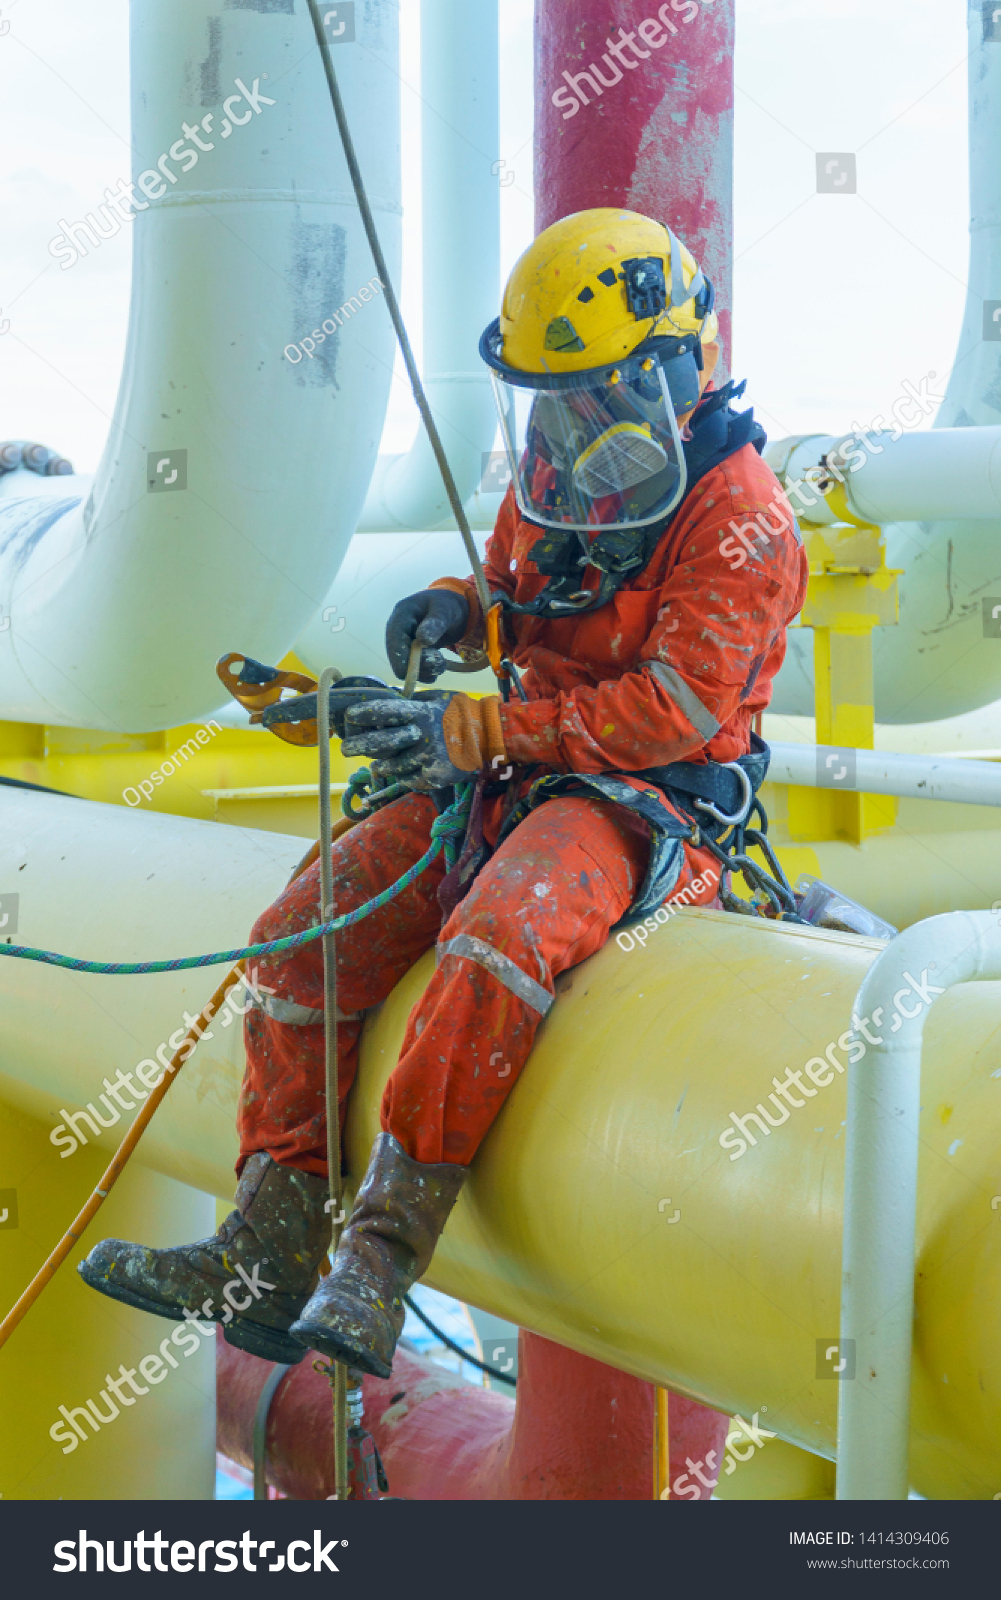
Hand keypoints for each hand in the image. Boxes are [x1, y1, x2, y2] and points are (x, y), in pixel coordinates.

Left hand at [342, 691, 502, 793]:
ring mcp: (426, 758)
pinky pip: (408, 780)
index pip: (382, 712)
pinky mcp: (433, 776)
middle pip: (377, 744)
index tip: (349, 718)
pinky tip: (410, 770)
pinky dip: (405, 776)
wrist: (491, 739)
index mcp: (419, 713)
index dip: (361, 715)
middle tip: (346, 749)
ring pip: (390, 767)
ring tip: (380, 763)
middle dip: (356, 747)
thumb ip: (412, 705)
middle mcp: (420, 735)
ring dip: (382, 766)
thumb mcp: (437, 701)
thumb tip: (384, 704)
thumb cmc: (461, 716)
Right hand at [385, 589, 468, 682]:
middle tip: (441, 662)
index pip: (394, 641)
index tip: (416, 670)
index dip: (401, 659)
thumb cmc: (446, 606)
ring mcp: (402, 644)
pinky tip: (438, 667)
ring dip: (425, 671)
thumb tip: (422, 639)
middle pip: (398, 658)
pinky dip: (426, 673)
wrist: (448, 611)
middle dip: (419, 666)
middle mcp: (397, 632)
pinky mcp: (409, 654)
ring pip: (405, 667)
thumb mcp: (444, 611)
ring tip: (442, 663)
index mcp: (401, 616)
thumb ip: (435, 623)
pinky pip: (412, 670)